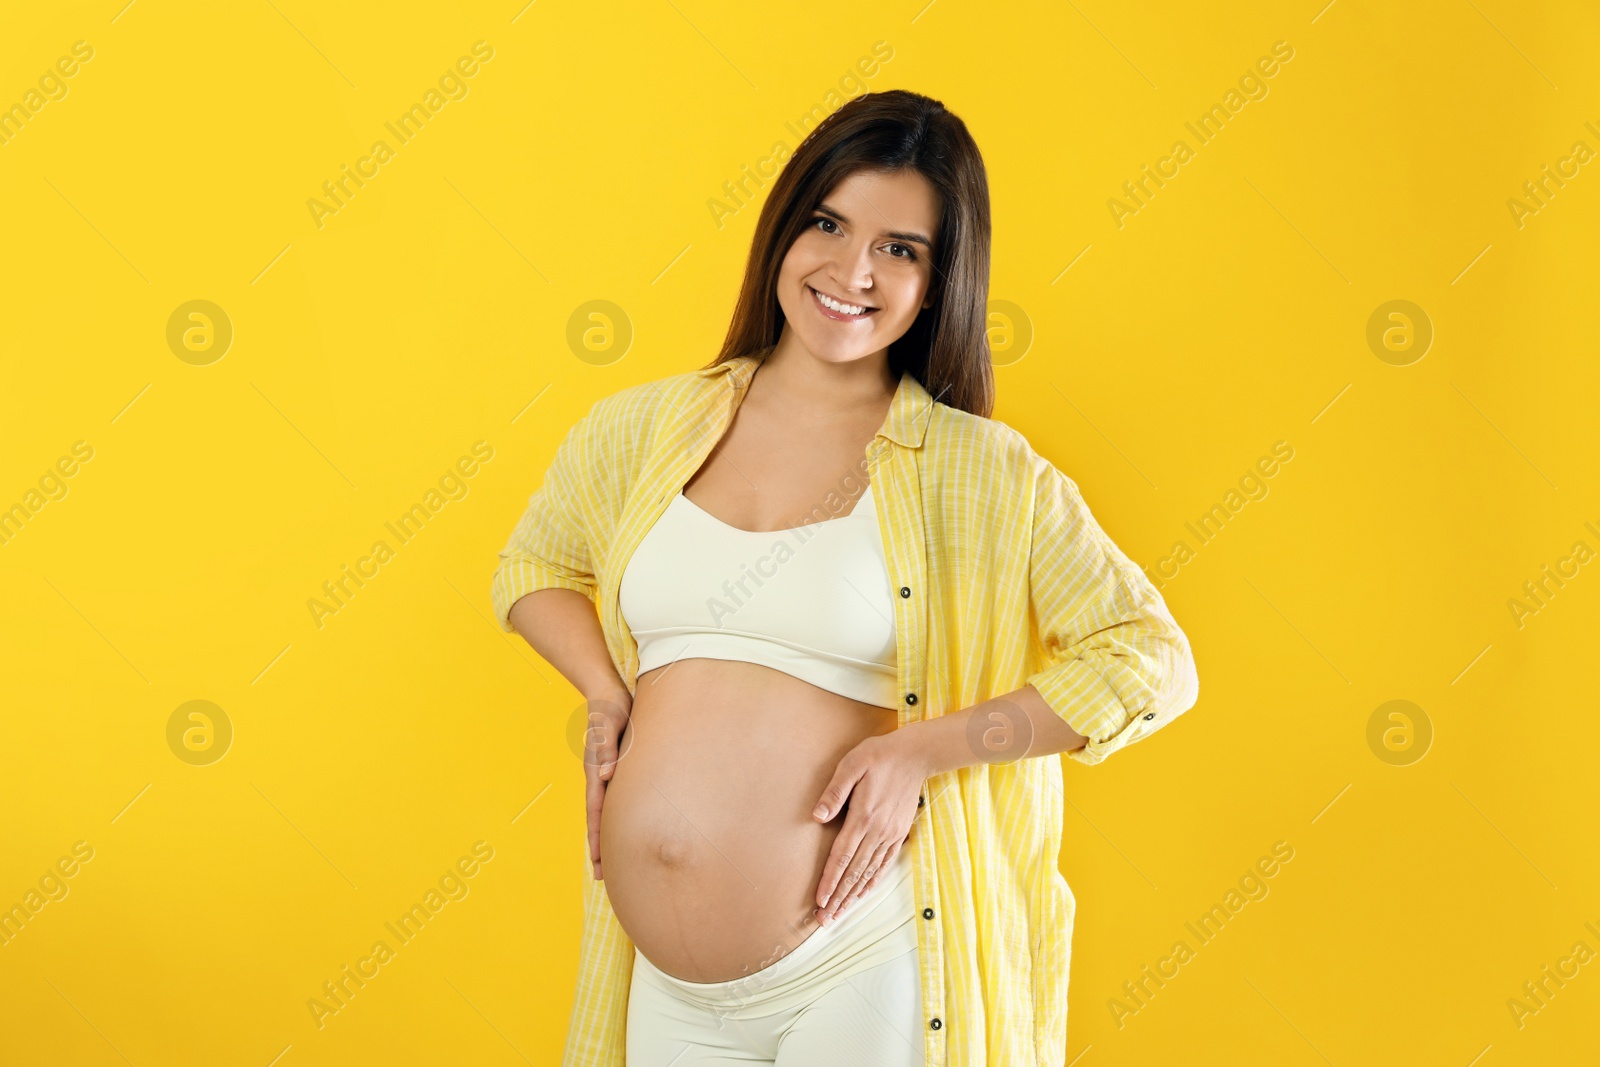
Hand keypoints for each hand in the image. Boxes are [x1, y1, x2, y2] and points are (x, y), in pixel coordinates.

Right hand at [582, 689, 632, 880]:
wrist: (610, 693)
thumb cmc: (611, 708)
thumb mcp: (609, 724)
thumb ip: (606, 747)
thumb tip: (606, 775)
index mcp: (596, 771)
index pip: (596, 810)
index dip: (598, 836)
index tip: (599, 861)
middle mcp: (598, 777)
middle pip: (597, 819)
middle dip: (599, 848)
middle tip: (601, 877)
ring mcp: (605, 775)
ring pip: (604, 813)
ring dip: (605, 838)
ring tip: (607, 863)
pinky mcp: (615, 769)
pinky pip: (614, 801)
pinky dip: (615, 820)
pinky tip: (622, 831)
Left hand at [810, 731, 925, 926]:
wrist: (915, 754)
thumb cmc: (878, 756)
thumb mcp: (852, 765)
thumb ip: (834, 792)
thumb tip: (817, 816)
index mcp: (863, 816)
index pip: (842, 856)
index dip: (830, 880)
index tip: (819, 901)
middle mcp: (878, 831)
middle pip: (854, 872)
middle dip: (838, 897)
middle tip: (824, 920)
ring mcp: (890, 835)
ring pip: (869, 872)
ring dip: (853, 895)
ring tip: (840, 914)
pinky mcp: (899, 833)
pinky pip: (884, 864)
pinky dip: (872, 881)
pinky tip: (863, 894)